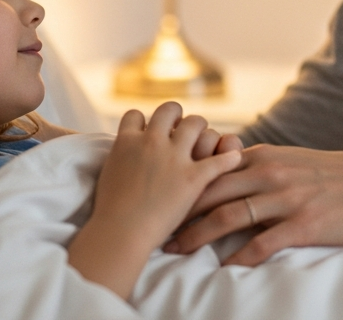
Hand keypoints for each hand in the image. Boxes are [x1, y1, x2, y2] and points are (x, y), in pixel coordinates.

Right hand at [92, 103, 242, 244]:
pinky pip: (220, 159)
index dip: (144, 122)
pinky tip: (234, 159)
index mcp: (126, 142)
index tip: (150, 131)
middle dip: (178, 117)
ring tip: (207, 140)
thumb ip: (121, 159)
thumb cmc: (109, 213)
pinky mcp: (193, 177)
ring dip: (203, 130)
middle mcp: (151, 142)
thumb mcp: (108, 175)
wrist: (121, 233)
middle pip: (169, 110)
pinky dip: (229, 158)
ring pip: (196, 123)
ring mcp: (174, 158)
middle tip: (183, 130)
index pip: (135, 115)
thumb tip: (126, 156)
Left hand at [164, 144, 342, 265]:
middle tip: (155, 228)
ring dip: (198, 235)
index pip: (211, 168)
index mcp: (264, 156)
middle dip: (179, 210)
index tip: (158, 198)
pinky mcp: (304, 224)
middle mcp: (270, 173)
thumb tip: (227, 173)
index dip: (181, 184)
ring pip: (230, 215)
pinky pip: (263, 243)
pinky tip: (224, 270)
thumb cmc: (335, 176)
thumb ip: (259, 166)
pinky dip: (240, 257)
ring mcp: (286, 198)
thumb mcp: (293, 160)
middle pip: (212, 191)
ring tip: (176, 249)